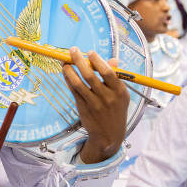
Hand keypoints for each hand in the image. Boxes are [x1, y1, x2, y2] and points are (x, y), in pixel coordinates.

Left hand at [61, 47, 129, 162]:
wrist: (109, 136)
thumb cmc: (116, 110)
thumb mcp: (122, 96)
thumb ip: (116, 78)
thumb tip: (113, 60)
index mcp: (119, 91)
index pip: (108, 73)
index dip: (97, 61)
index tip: (90, 52)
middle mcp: (107, 97)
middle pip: (90, 76)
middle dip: (79, 61)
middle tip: (72, 50)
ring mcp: (94, 104)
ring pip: (78, 84)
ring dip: (69, 71)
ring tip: (64, 62)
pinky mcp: (83, 108)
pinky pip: (74, 91)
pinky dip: (68, 81)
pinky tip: (66, 73)